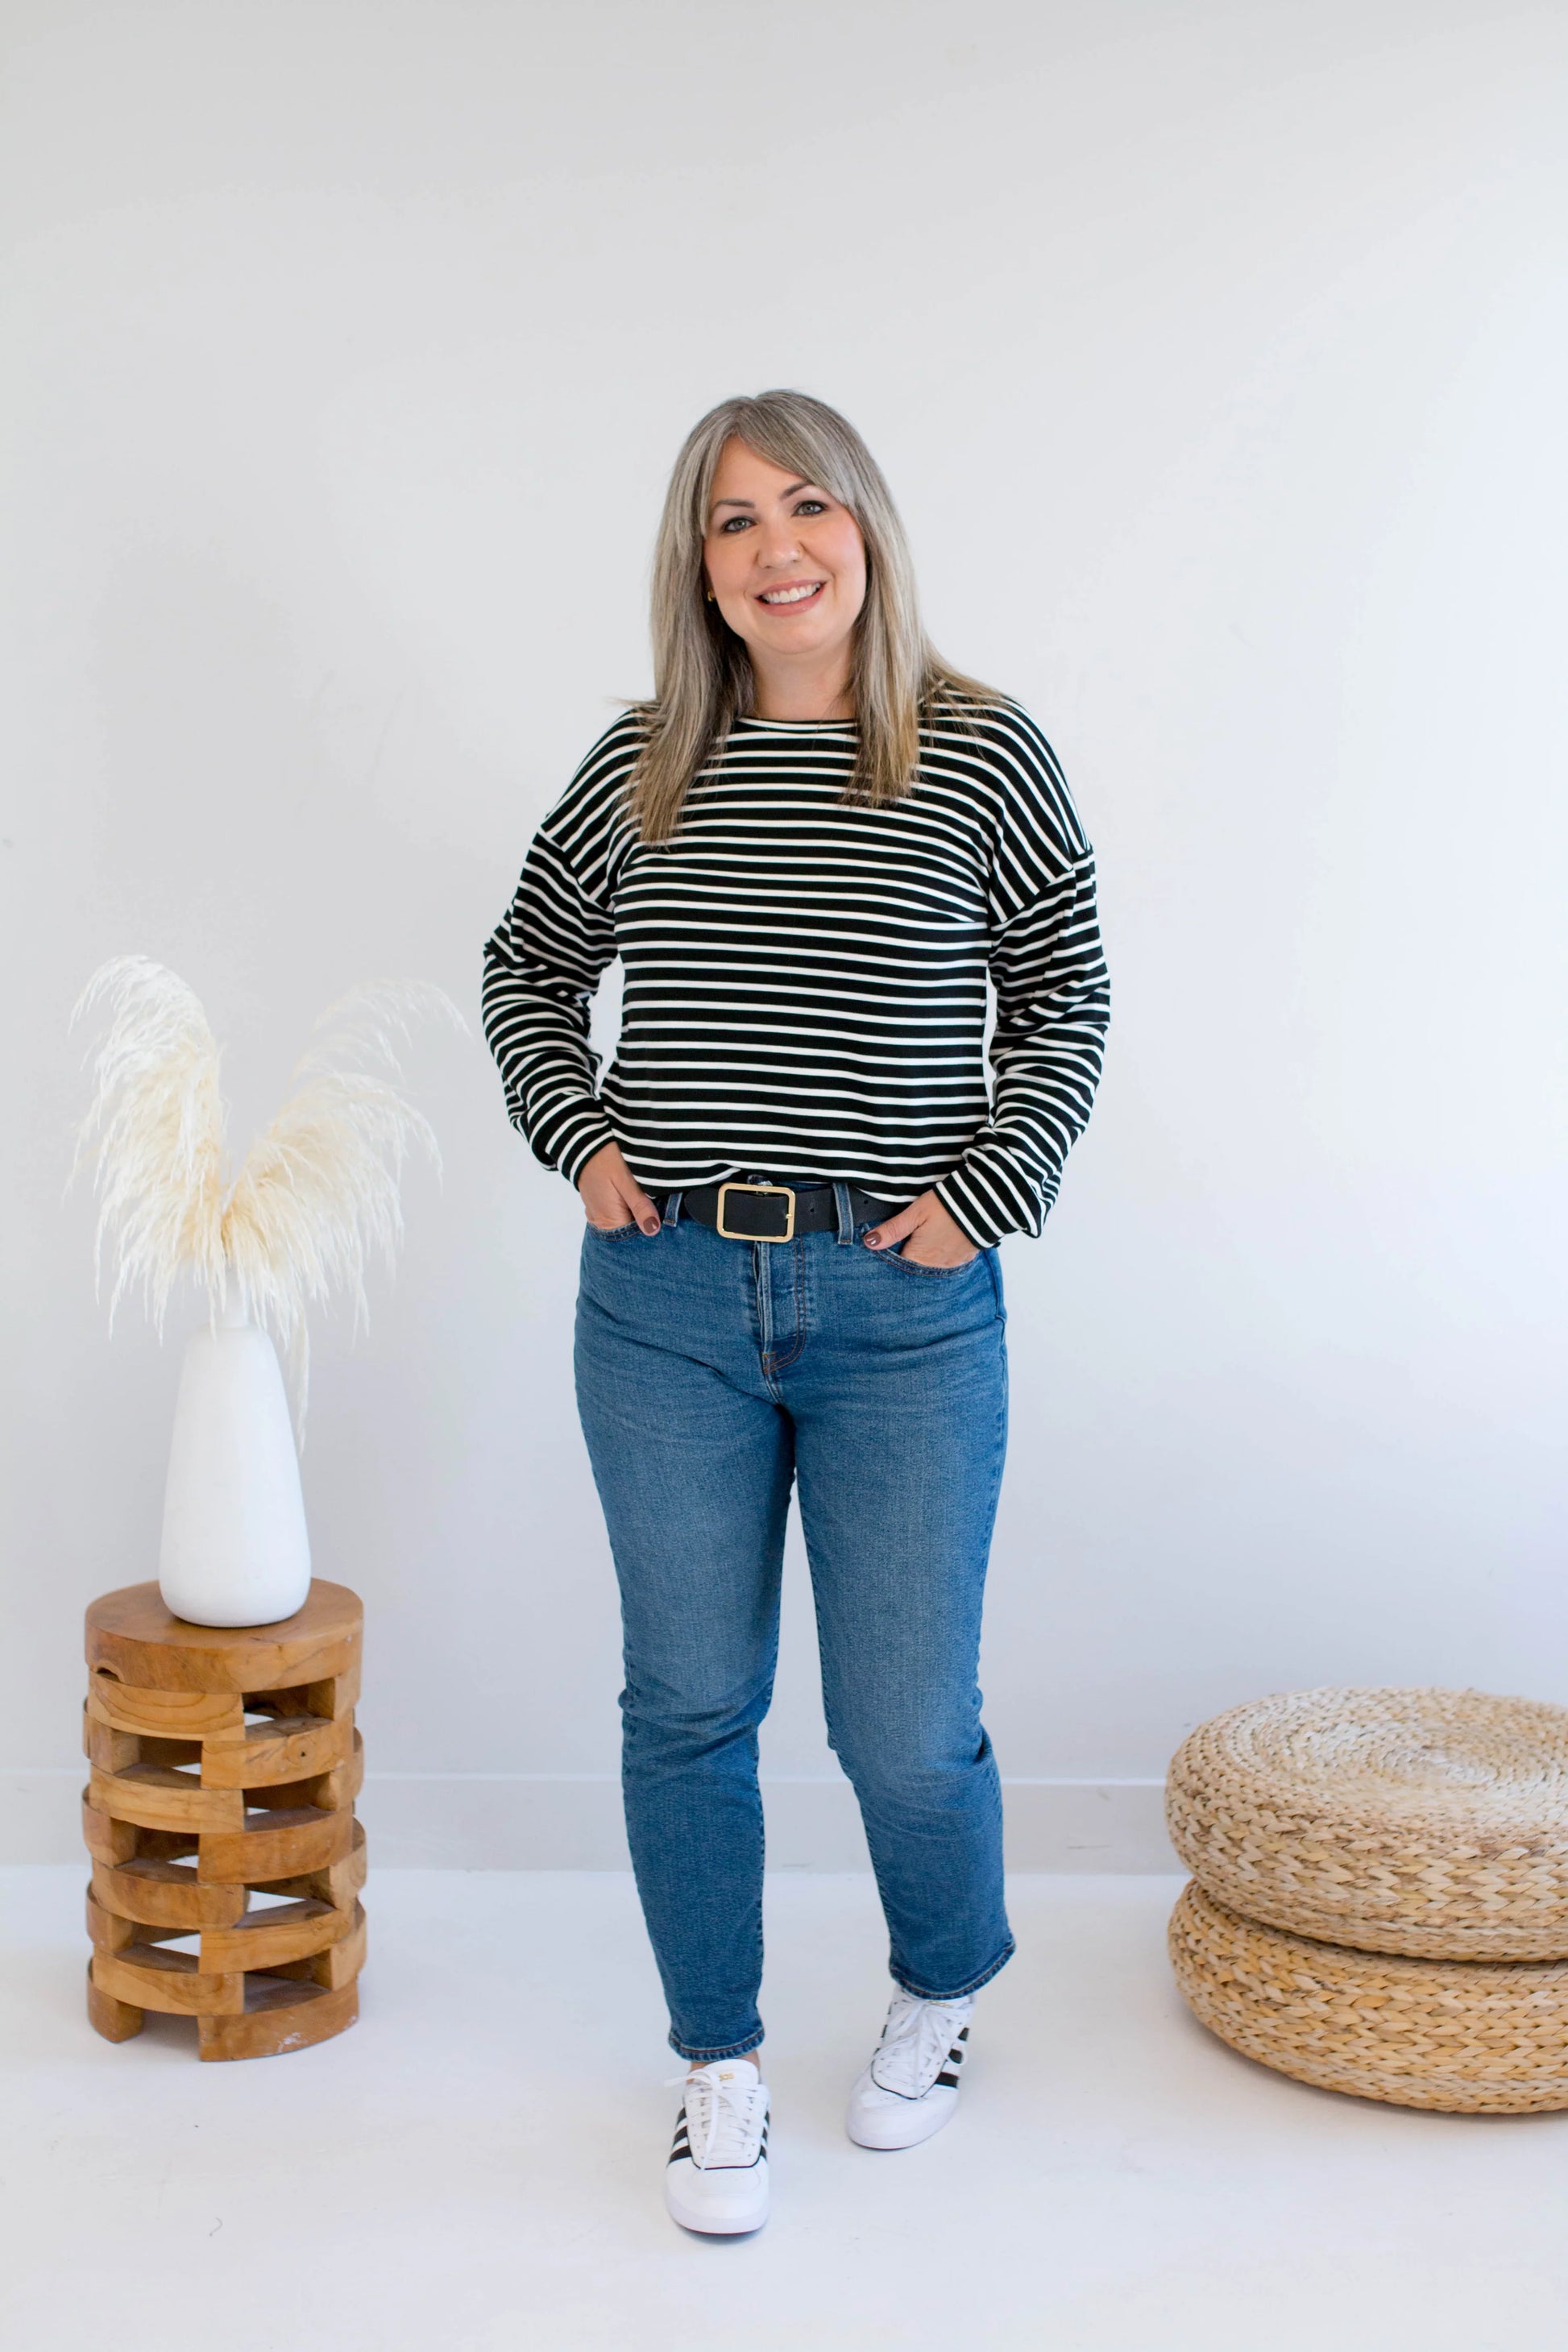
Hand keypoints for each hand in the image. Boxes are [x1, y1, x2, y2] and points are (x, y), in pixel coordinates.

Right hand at [578, 1140, 660, 1234]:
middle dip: (646, 1221)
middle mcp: (600, 1221)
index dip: (651, 1229)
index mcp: (608, 1220)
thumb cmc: (605, 1157)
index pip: (634, 1239)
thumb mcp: (626, 1180)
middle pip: (629, 1231)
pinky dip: (629, 1206)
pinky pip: (617, 1211)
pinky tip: (639, 1195)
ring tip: (651, 1198)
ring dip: (639, 1213)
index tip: (665, 1219)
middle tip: (661, 1205)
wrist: (583, 1139)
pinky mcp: (599, 1201)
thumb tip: (653, 1230)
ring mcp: (598, 1211)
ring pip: (625, 1220)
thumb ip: (640, 1206)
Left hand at [862, 1190, 979, 1266]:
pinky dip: (942, 1252)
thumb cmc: (947, 1205)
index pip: (898, 1264)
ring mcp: (952, 1263)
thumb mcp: (915, 1213)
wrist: (984, 1202)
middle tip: (912, 1234)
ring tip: (928, 1234)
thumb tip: (870, 1242)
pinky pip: (947, 1260)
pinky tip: (942, 1238)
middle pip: (915, 1265)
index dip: (893, 1253)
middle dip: (910, 1253)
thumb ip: (892, 1229)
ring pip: (931, 1264)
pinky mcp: (965, 1257)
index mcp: (919, 1257)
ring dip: (927, 1253)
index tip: (892, 1241)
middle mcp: (935, 1266)